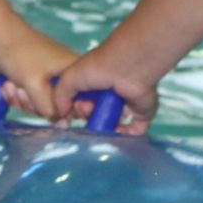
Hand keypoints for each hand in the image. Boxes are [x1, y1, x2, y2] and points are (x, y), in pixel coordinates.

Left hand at [0, 20, 77, 117]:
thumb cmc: (20, 53)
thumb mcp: (35, 85)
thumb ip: (50, 109)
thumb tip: (63, 126)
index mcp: (75, 72)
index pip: (82, 103)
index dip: (66, 111)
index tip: (47, 109)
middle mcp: (66, 77)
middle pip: (59, 108)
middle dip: (36, 105)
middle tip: (24, 92)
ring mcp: (50, 79)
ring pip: (42, 105)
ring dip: (24, 100)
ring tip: (12, 85)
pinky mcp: (36, 80)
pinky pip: (32, 99)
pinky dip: (18, 95)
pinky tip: (7, 85)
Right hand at [47, 41, 162, 131]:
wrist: (127, 67)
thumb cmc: (97, 68)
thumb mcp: (69, 78)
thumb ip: (60, 96)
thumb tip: (61, 114)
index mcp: (96, 84)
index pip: (84, 103)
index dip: (77, 108)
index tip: (74, 108)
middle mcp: (111, 94)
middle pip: (97, 114)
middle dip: (90, 116)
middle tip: (89, 109)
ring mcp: (128, 104)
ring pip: (113, 123)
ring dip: (104, 126)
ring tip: (101, 119)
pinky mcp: (142, 113)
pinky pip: (135, 130)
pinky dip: (126, 135)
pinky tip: (115, 134)